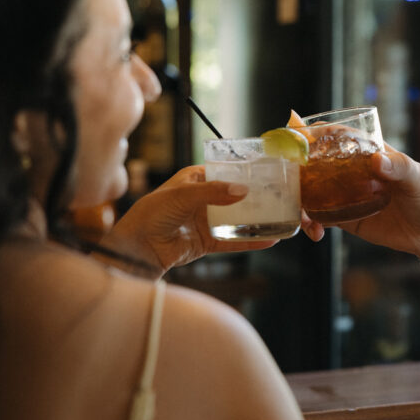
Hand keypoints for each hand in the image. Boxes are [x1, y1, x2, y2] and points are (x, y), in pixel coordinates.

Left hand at [100, 165, 276, 276]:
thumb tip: (243, 191)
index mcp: (194, 180)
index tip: (264, 172)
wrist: (139, 247)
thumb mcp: (183, 195)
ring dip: (256, 220)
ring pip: (237, 219)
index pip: (223, 172)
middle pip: (234, 196)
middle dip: (254, 197)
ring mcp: (206, 221)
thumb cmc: (152, 213)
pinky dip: (251, 241)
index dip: (242, 172)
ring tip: (280, 217)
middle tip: (279, 195)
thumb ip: (213, 192)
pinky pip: (234, 241)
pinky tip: (269, 240)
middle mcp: (202, 199)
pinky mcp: (208, 242)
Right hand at [304, 145, 419, 337]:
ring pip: (312, 193)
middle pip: (314, 165)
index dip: (312, 133)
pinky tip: (315, 234)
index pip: (335, 136)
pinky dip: (311, 224)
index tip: (295, 136)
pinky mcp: (346, 219)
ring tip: (303, 218)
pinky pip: (320, 218)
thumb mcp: (418, 178)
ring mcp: (346, 195)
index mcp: (367, 153)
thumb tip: (377, 161)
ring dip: (299, 202)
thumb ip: (399, 167)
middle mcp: (351, 171)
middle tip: (285, 184)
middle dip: (296, 172)